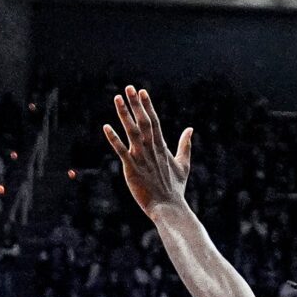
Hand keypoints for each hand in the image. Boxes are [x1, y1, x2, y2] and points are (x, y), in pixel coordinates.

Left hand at [103, 85, 193, 217]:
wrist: (169, 208)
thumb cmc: (175, 189)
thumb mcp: (183, 165)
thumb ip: (185, 146)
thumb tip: (190, 129)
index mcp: (162, 148)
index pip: (154, 122)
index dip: (147, 106)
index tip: (142, 91)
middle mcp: (152, 150)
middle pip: (143, 122)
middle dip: (136, 104)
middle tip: (129, 87)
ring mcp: (142, 159)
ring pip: (132, 132)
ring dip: (124, 114)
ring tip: (117, 98)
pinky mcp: (132, 169)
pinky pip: (121, 151)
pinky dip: (114, 139)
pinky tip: (106, 127)